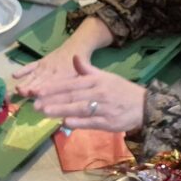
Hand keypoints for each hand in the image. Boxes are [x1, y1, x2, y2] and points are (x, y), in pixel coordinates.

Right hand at [13, 46, 81, 97]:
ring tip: (18, 89)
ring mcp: (45, 66)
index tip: (35, 93)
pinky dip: (22, 70)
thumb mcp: (83, 77)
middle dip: (31, 87)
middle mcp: (52, 71)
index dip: (43, 88)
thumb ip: (77, 87)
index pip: (52, 83)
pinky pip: (30, 66)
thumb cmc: (80, 67)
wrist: (76, 47)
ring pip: (34, 75)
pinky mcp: (40, 62)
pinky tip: (14, 76)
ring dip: (26, 81)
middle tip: (23, 94)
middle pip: (40, 80)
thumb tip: (73, 101)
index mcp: (63, 75)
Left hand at [30, 55, 145, 130]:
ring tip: (45, 111)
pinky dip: (78, 123)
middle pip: (72, 96)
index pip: (71, 83)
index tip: (39, 90)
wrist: (145, 105)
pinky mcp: (108, 122)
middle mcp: (99, 92)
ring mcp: (103, 108)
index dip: (54, 87)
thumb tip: (73, 57)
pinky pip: (90, 122)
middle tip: (35, 103)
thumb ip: (87, 69)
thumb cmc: (122, 91)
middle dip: (53, 99)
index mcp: (97, 80)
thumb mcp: (106, 76)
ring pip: (79, 108)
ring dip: (62, 109)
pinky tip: (65, 123)